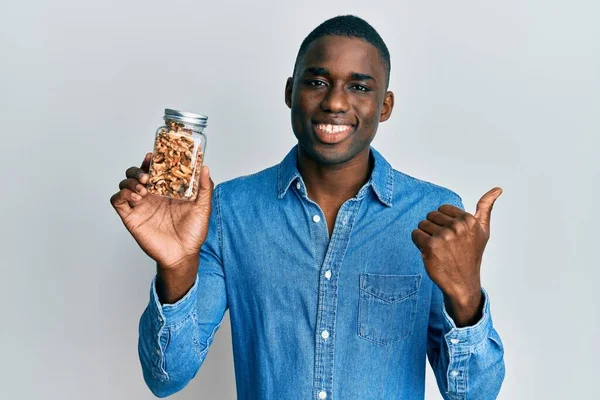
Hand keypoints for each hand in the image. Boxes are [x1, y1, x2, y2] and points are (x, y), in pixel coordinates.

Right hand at [110, 152, 213, 269]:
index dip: (151, 160)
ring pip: (124, 184)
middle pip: (135, 173)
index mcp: (166, 190)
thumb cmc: (194, 232)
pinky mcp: (131, 217)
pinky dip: (121, 194)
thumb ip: (205, 188)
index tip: (153, 156)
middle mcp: (151, 195)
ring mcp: (140, 206)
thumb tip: (204, 168)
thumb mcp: (203, 208)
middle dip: (138, 170)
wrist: (183, 254)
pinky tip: (136, 198)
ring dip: (130, 182)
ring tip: (143, 189)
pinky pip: (116, 201)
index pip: (154, 169)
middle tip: (147, 177)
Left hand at [411, 187, 502, 324]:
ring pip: (422, 224)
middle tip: (446, 244)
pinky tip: (430, 252)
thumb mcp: (482, 230)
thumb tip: (498, 189)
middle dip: (434, 228)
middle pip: (430, 215)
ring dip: (426, 236)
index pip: (442, 209)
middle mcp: (457, 227)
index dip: (444, 222)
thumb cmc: (471, 254)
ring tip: (439, 249)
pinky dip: (418, 242)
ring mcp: (444, 236)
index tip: (453, 236)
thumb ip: (486, 208)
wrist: (463, 282)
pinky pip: (415, 234)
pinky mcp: (430, 246)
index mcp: (469, 220)